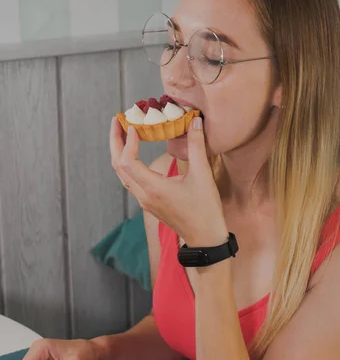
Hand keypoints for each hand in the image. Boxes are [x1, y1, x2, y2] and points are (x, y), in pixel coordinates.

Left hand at [110, 117, 227, 246]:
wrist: (205, 238)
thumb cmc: (205, 209)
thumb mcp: (203, 175)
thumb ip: (196, 146)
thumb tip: (195, 120)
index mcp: (153, 188)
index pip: (128, 162)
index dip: (127, 142)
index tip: (134, 126)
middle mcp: (143, 195)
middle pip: (118, 166)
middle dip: (115, 142)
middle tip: (117, 120)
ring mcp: (144, 200)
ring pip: (122, 174)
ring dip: (119, 152)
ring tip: (123, 132)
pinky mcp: (148, 202)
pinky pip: (129, 179)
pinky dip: (127, 162)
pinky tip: (134, 151)